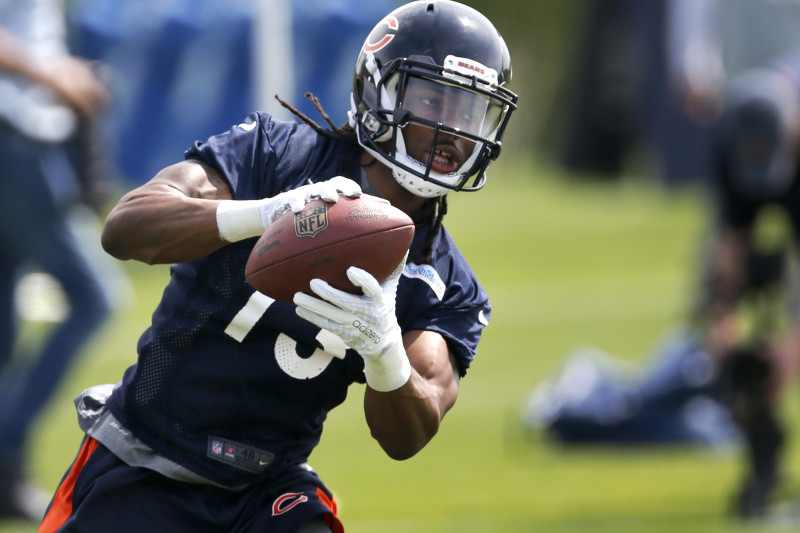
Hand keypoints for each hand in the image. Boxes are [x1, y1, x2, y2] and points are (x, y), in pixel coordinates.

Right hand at [216, 176, 360, 241]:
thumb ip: (338, 233)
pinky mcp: (288, 198)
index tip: (359, 195)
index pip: (342, 186)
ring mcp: (304, 194)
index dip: (350, 187)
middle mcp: (318, 192)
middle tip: (350, 194)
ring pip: (314, 189)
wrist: (276, 217)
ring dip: (323, 191)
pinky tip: (298, 210)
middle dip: (341, 188)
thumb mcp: (322, 228)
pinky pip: (292, 198)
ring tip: (329, 198)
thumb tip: (359, 250)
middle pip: (332, 184)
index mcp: (330, 196)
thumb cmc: (306, 226)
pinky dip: (296, 203)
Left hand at [294, 256, 410, 391]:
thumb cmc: (383, 308)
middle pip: (344, 302)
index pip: (372, 288)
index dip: (362, 280)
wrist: (382, 342)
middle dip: (328, 293)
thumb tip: (401, 245)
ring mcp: (353, 325)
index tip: (350, 271)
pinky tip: (299, 309)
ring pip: (330, 315)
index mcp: (378, 300)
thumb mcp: (390, 291)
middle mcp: (365, 313)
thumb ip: (393, 270)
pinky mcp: (343, 333)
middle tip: (313, 282)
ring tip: (298, 296)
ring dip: (312, 306)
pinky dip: (311, 317)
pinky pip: (325, 325)